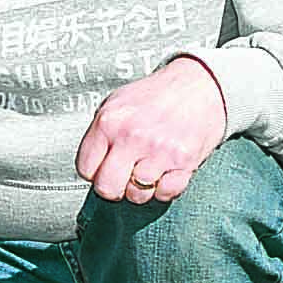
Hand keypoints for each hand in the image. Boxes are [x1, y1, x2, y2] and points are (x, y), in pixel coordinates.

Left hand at [75, 57, 227, 203]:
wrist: (198, 86)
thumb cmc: (155, 96)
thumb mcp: (116, 103)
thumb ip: (100, 133)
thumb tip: (91, 164)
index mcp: (109, 122)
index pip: (85, 168)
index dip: (93, 173)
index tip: (102, 168)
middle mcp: (132, 137)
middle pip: (107, 188)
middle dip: (113, 188)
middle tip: (121, 179)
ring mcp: (159, 151)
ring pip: (137, 195)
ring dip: (141, 188)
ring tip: (146, 171)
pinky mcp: (184, 162)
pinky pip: (165, 194)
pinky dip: (164, 189)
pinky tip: (164, 173)